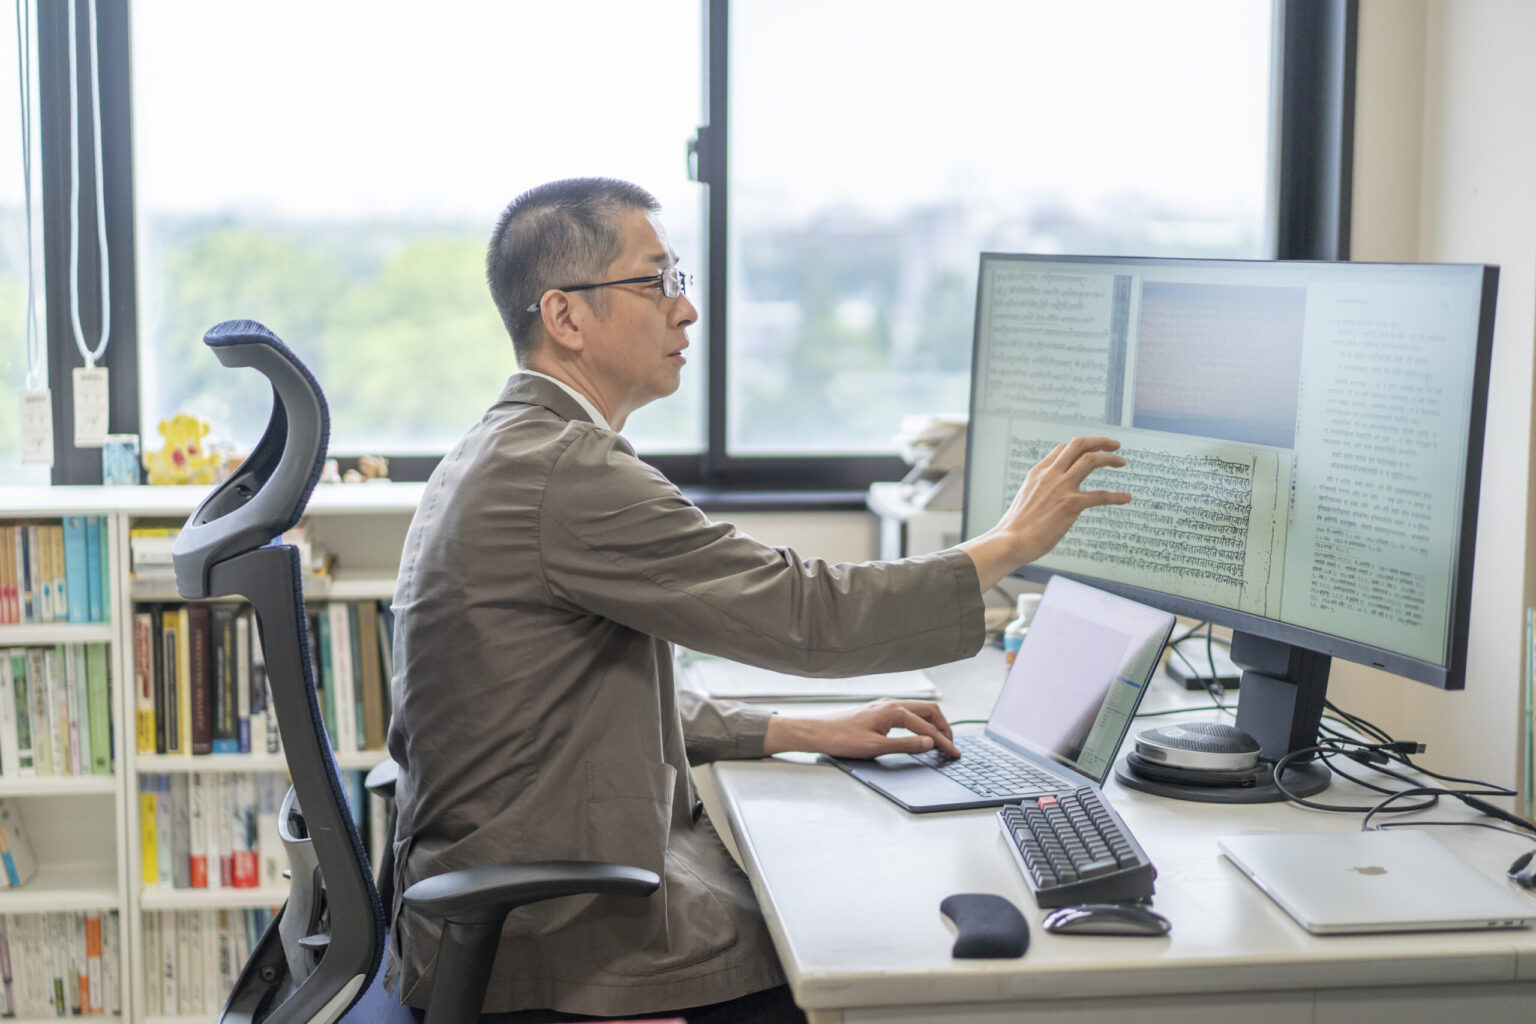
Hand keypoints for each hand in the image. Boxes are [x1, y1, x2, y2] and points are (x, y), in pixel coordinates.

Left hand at [762, 698, 960, 758]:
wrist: (818, 732)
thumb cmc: (842, 739)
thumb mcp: (876, 748)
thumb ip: (906, 745)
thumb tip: (930, 743)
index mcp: (893, 711)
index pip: (928, 726)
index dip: (944, 742)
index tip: (955, 754)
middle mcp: (892, 703)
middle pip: (929, 710)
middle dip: (944, 727)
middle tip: (952, 745)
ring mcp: (885, 705)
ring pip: (919, 710)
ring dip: (933, 723)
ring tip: (941, 740)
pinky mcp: (880, 711)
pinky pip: (909, 713)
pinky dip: (921, 722)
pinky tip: (920, 733)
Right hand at [960, 436, 1131, 589]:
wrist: (1010, 541)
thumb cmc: (1016, 527)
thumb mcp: (1025, 498)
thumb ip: (1040, 490)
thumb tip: (1049, 496)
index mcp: (1038, 472)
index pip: (1063, 449)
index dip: (1081, 447)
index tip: (1092, 451)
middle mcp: (1051, 474)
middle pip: (1079, 445)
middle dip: (1100, 441)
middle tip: (1115, 445)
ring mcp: (1061, 488)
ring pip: (1091, 460)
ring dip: (1110, 458)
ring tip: (1122, 462)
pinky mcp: (1071, 505)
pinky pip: (1100, 495)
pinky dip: (1117, 496)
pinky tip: (1126, 498)